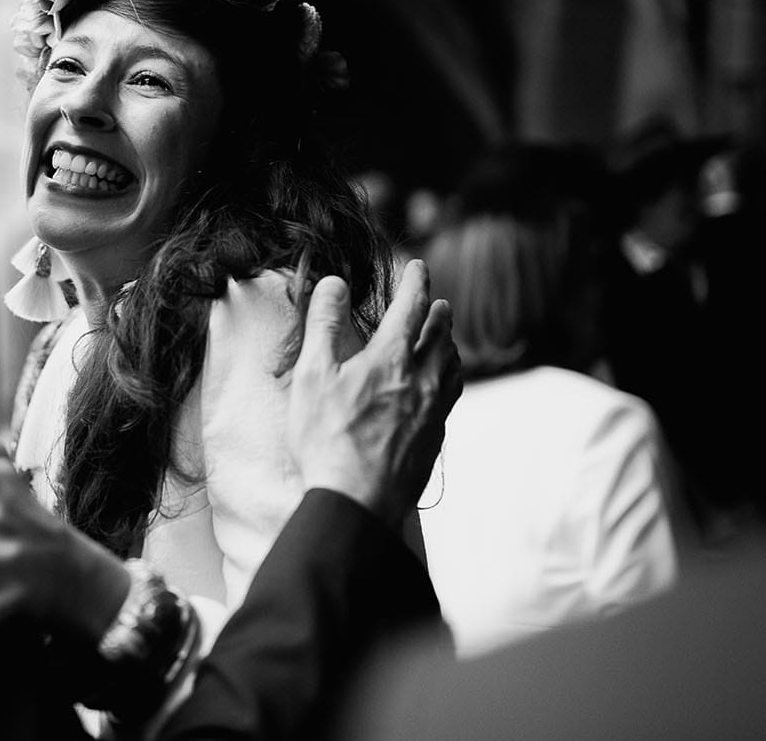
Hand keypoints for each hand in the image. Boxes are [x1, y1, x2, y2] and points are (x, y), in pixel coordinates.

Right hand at [287, 259, 460, 529]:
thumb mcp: (313, 375)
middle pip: (441, 334)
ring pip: (453, 365)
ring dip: (449, 343)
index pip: (411, 306)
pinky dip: (449, 376)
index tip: (417, 265)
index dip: (415, 281)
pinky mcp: (434, 437)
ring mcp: (433, 410)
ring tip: (444, 338)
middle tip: (436, 301)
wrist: (358, 500)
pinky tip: (441, 386)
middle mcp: (422, 379)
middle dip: (438, 311)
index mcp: (392, 358)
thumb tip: (334, 284)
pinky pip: (451, 395)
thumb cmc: (328, 438)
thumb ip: (324, 325)